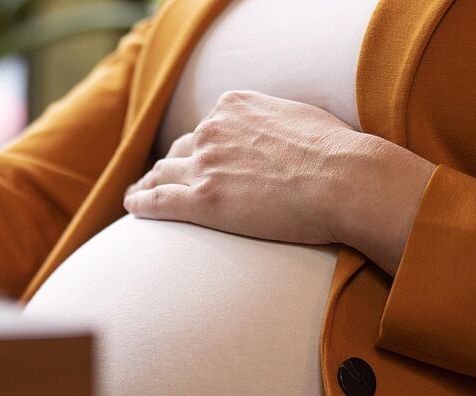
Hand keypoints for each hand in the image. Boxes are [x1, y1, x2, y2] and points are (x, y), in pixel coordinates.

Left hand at [123, 91, 435, 274]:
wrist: (343, 179)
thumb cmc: (335, 153)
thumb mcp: (299, 116)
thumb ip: (272, 120)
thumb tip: (275, 131)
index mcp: (233, 107)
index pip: (205, 128)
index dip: (200, 147)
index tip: (198, 160)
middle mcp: (211, 131)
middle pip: (179, 151)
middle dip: (172, 166)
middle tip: (162, 180)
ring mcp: (204, 165)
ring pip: (162, 175)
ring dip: (149, 185)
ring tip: (139, 196)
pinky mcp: (202, 200)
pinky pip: (158, 201)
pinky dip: (141, 203)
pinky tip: (132, 208)